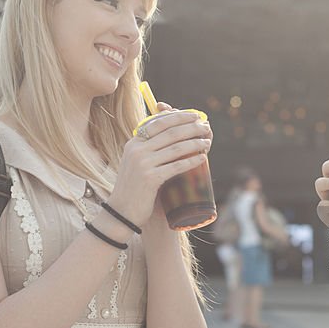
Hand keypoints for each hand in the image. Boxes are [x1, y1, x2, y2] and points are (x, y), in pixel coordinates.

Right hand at [108, 107, 212, 226]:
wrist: (121, 211)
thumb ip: (149, 148)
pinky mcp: (150, 178)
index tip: (195, 116)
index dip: (179, 117)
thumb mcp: (136, 162)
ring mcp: (143, 164)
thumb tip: (174, 133)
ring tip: (208, 141)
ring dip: (195, 142)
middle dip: (191, 127)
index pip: (158, 122)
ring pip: (176, 148)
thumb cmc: (133, 187)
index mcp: (133, 143)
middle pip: (170, 132)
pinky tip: (202, 158)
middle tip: (206, 126)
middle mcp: (137, 150)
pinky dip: (192, 160)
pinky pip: (176, 166)